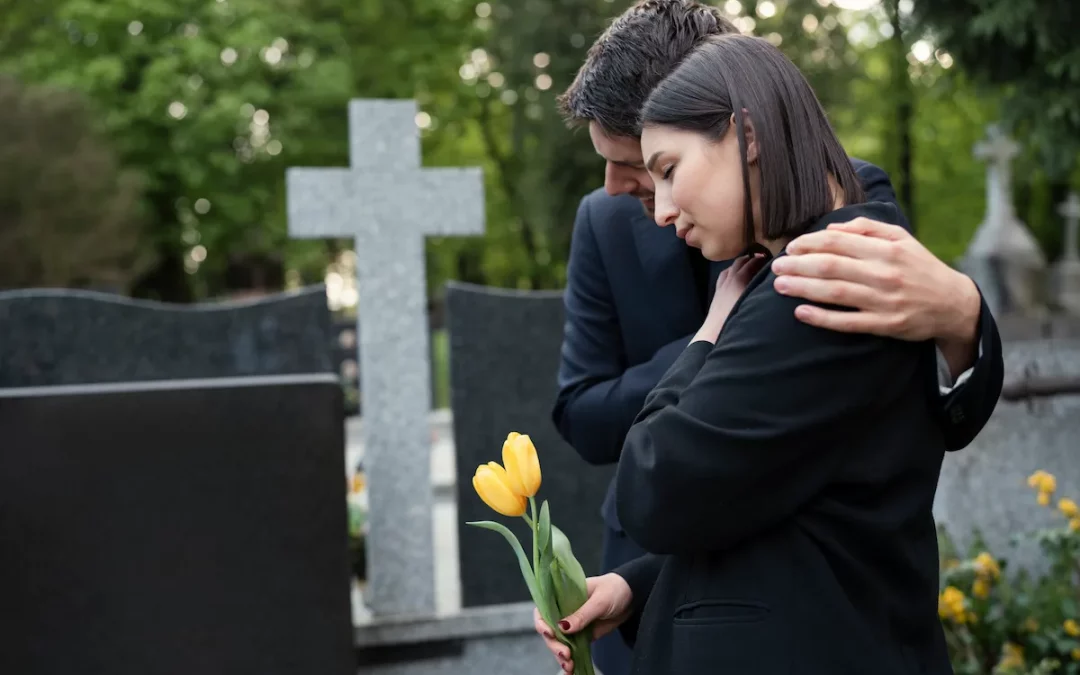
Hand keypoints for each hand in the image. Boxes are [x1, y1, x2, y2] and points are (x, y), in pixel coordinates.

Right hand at [533, 573, 632, 673]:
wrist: (632, 598)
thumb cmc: (614, 589)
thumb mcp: (599, 601)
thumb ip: (582, 615)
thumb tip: (562, 628)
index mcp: (563, 597)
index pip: (544, 610)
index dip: (542, 622)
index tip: (549, 633)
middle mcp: (565, 612)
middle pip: (550, 631)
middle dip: (554, 645)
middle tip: (565, 654)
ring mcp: (574, 626)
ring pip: (560, 643)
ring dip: (561, 656)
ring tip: (570, 666)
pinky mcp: (583, 636)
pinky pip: (573, 650)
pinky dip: (571, 661)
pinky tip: (571, 671)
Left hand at [694, 254, 769, 343]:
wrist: (715, 332)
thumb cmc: (736, 318)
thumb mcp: (753, 302)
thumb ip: (761, 289)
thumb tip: (775, 283)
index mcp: (739, 278)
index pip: (753, 262)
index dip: (762, 259)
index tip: (772, 259)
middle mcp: (730, 278)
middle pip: (741, 262)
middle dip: (752, 259)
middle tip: (763, 260)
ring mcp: (722, 284)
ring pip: (731, 267)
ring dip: (741, 264)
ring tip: (751, 265)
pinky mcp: (717, 291)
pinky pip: (724, 275)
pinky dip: (731, 271)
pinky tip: (734, 276)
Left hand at [771, 218, 980, 375]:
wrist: (953, 303)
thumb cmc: (920, 267)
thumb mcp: (901, 239)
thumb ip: (867, 228)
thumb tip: (831, 227)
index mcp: (887, 249)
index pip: (839, 243)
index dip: (810, 244)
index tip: (791, 247)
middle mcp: (884, 274)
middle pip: (831, 267)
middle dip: (798, 265)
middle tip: (775, 267)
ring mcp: (884, 301)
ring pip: (835, 293)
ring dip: (803, 289)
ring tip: (779, 286)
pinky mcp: (885, 325)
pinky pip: (848, 322)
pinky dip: (822, 318)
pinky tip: (801, 313)